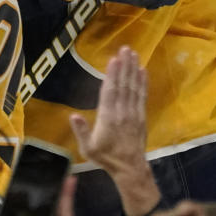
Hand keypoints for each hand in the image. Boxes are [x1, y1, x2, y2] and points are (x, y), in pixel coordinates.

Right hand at [69, 47, 160, 215]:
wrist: (130, 168)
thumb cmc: (106, 157)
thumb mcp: (88, 148)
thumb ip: (81, 131)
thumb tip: (72, 115)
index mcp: (108, 117)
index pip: (110, 92)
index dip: (112, 75)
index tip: (114, 60)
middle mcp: (122, 112)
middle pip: (124, 85)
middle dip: (125, 66)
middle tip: (126, 49)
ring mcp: (133, 113)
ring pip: (133, 87)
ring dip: (134, 69)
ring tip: (134, 54)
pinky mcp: (141, 116)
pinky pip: (142, 96)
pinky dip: (143, 82)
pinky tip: (143, 71)